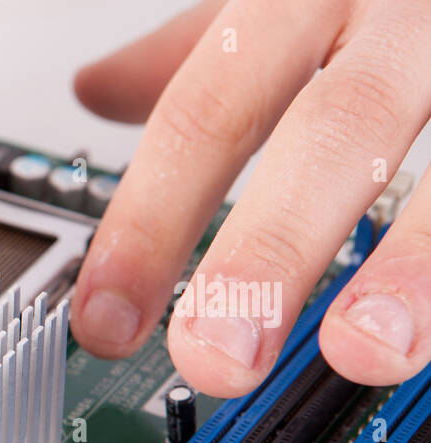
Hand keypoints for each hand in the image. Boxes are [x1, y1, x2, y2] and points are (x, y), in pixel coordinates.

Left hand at [71, 0, 430, 396]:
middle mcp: (406, 10)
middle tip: (215, 355)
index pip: (209, 110)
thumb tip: (96, 91)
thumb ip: (199, 47)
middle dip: (268, 252)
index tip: (105, 320)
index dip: (149, 222)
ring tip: (361, 350)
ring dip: (412, 269)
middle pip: (335, 129)